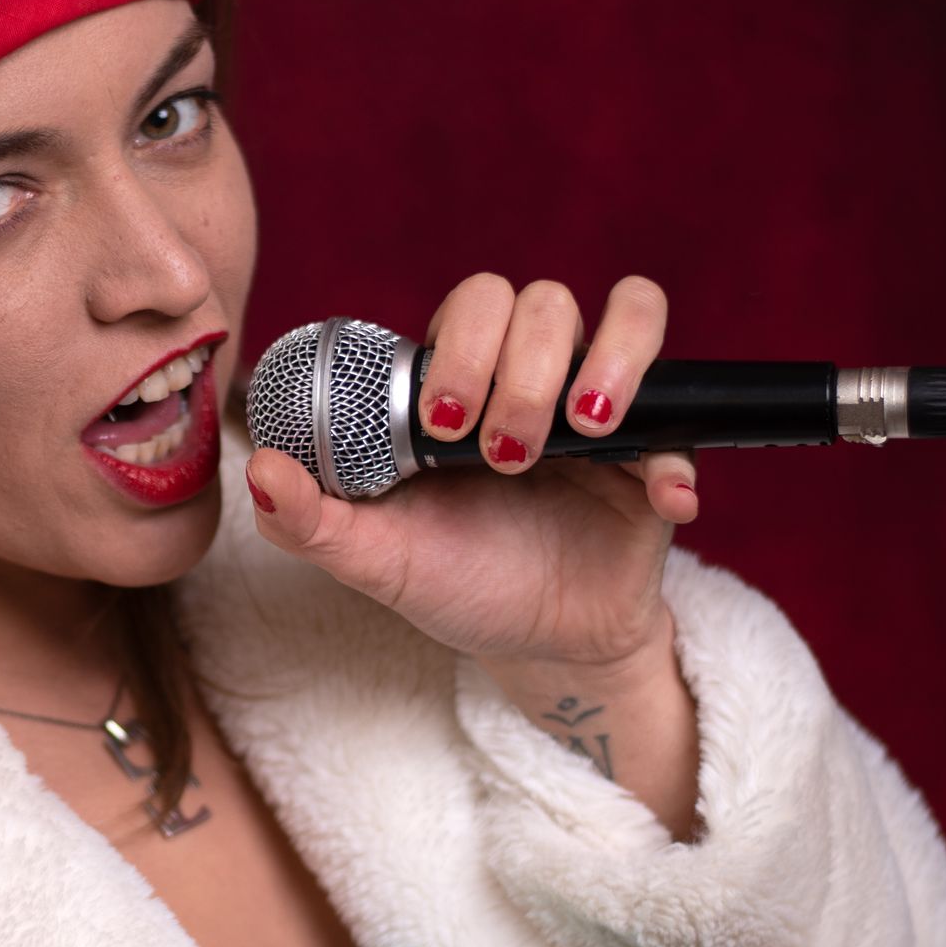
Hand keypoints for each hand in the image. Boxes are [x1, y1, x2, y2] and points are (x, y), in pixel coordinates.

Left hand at [245, 274, 697, 672]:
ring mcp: (603, 410)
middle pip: (545, 300)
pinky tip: (659, 499)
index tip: (441, 424)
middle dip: (521, 369)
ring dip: (605, 365)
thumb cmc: (451, 579)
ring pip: (630, 316)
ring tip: (582, 432)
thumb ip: (309, 520)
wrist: (532, 646)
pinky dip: (674, 460)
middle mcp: (536, 377)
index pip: (474, 304)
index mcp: (465, 380)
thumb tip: (258, 470)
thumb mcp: (374, 558)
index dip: (463, 344)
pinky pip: (687, 425)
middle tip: (502, 452)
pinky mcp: (657, 461)